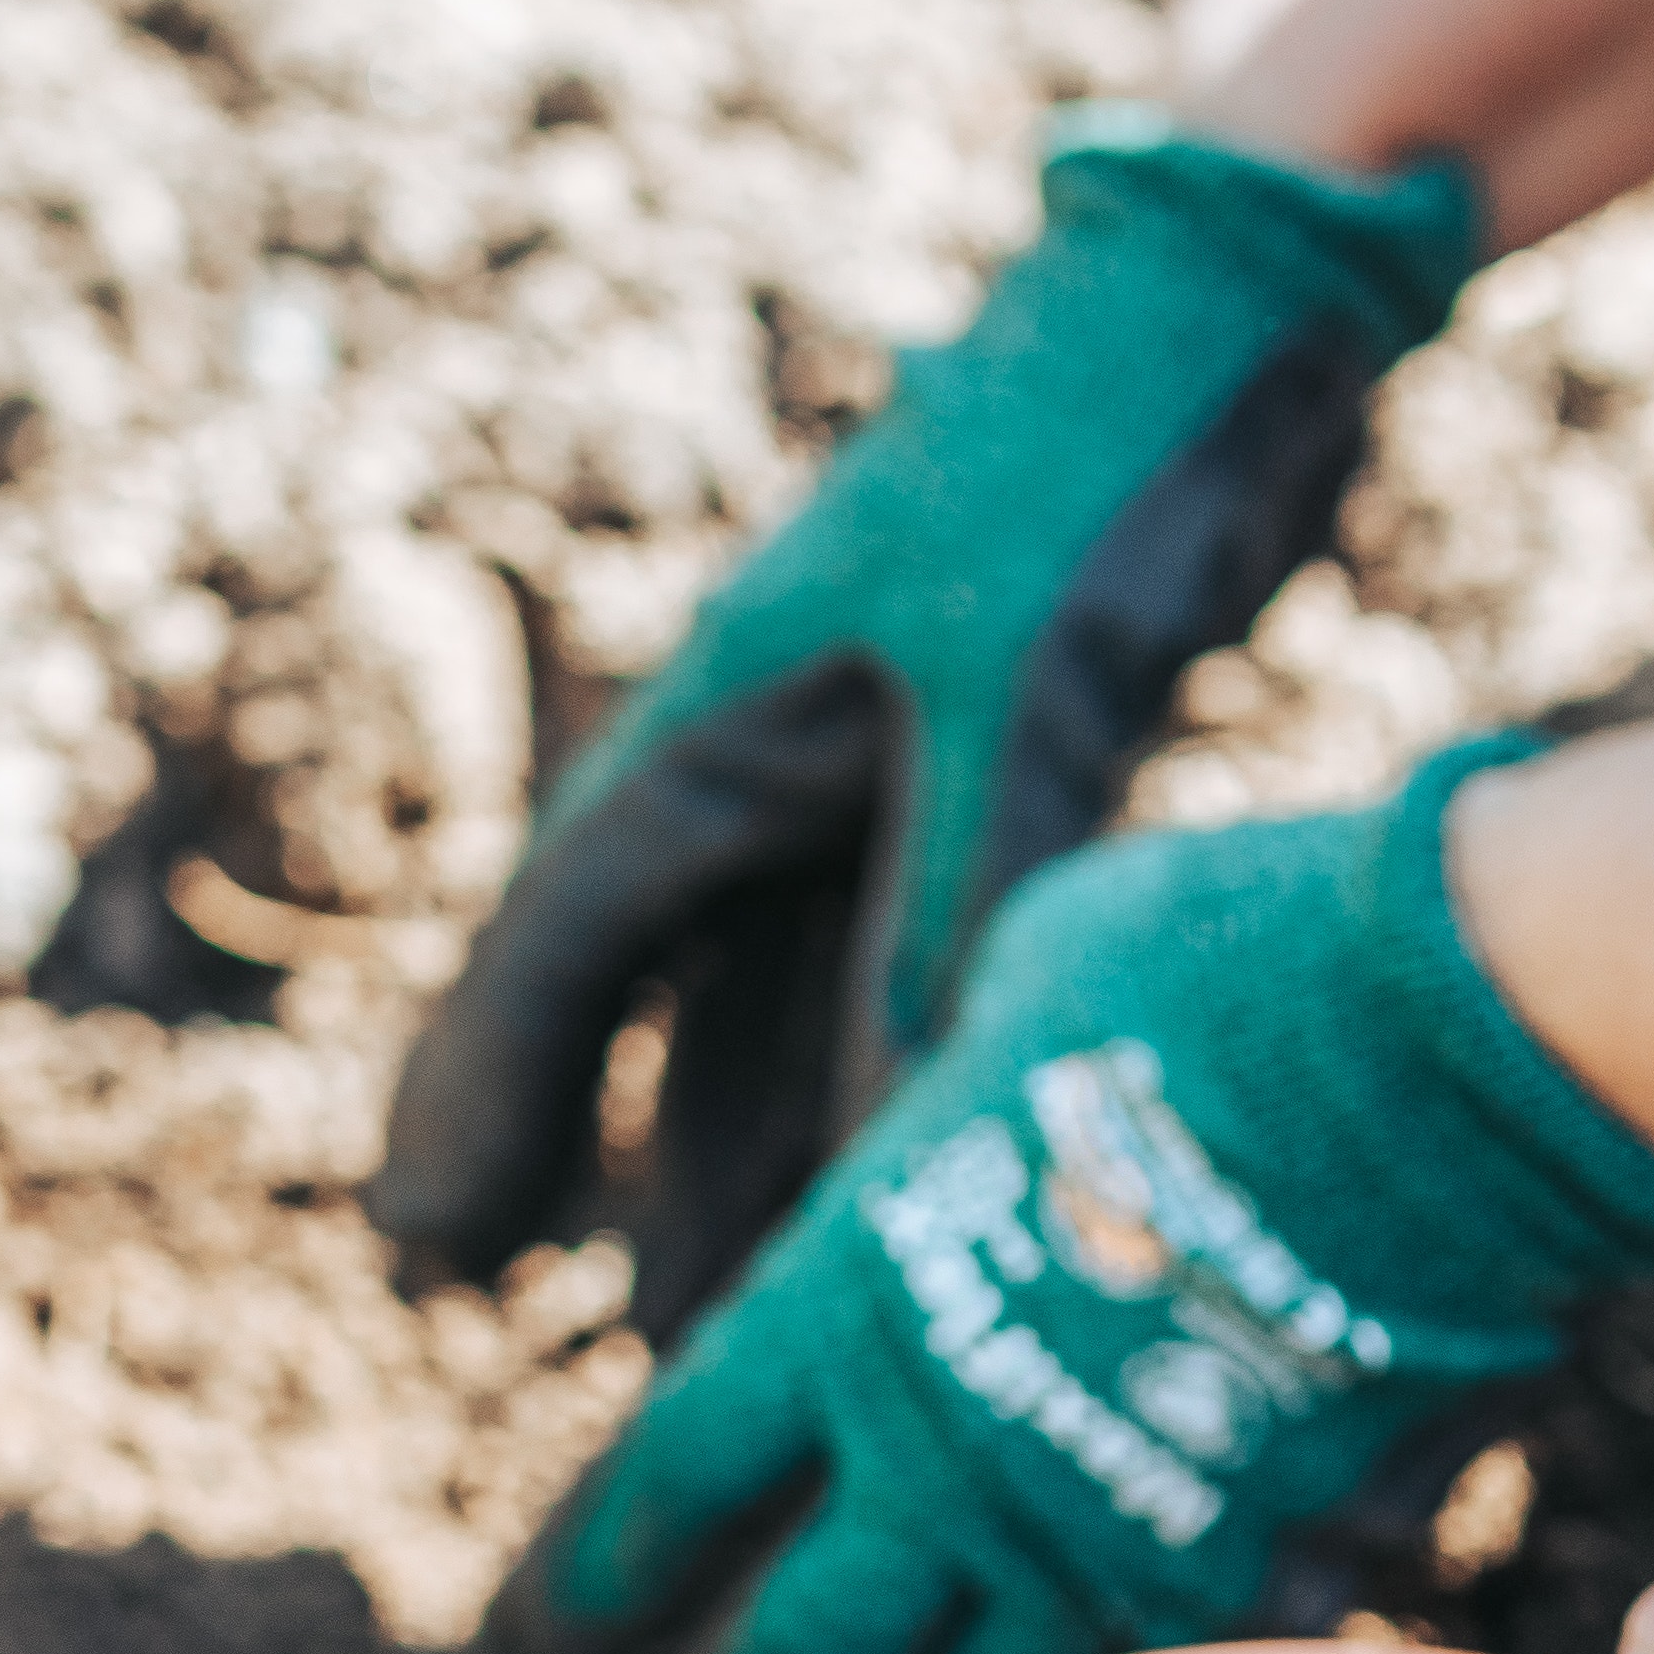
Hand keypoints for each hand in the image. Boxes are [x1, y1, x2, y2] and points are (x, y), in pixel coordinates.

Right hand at [367, 114, 1472, 1340]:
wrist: (1224, 310)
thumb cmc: (1097, 469)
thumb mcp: (1024, 693)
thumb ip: (955, 907)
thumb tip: (894, 1146)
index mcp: (722, 716)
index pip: (566, 944)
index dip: (489, 1102)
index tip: (430, 1252)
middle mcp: (763, 760)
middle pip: (643, 1004)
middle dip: (590, 1167)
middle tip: (529, 1341)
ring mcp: (862, 774)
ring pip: (767, 1011)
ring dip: (739, 1162)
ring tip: (708, 1344)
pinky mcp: (973, 784)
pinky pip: (882, 980)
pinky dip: (866, 1097)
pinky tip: (878, 1212)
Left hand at [508, 759, 1653, 1653]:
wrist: (1432, 1061)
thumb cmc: (1220, 968)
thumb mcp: (1031, 974)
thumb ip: (970, 1068)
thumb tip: (974, 1078)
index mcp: (858, 1289)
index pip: (690, 1457)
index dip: (619, 1550)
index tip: (560, 1624)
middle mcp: (954, 1447)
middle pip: (803, 1638)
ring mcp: (1110, 1528)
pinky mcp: (1264, 1572)